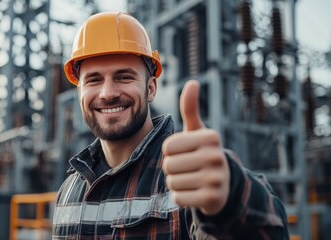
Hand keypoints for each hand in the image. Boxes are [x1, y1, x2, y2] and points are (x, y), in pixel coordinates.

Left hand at [162, 80, 229, 215]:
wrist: (223, 186)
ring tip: (191, 179)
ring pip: (172, 182)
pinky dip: (180, 197)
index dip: (170, 152)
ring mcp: (217, 179)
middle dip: (172, 169)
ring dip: (176, 183)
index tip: (185, 153)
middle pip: (168, 165)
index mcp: (211, 137)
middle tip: (188, 169)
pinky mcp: (212, 199)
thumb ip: (190, 109)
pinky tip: (193, 193)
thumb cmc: (202, 153)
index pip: (167, 146)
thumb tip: (192, 82)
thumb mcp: (197, 132)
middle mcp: (217, 156)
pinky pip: (178, 198)